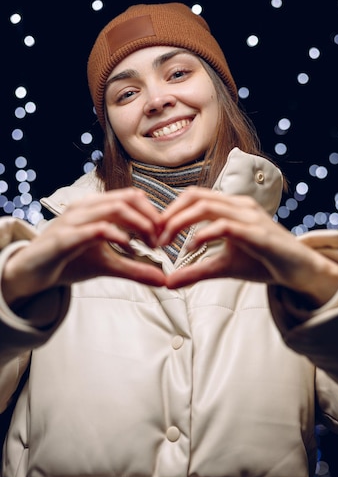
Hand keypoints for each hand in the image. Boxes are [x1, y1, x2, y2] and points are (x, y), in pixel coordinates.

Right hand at [2, 188, 165, 307]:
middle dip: (151, 218)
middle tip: (163, 241)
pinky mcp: (65, 238)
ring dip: (140, 225)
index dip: (154, 213)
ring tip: (151, 245)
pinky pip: (95, 230)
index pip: (132, 197)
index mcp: (96, 207)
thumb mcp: (109, 266)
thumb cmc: (70, 261)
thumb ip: (135, 270)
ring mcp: (74, 220)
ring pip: (114, 208)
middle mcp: (86, 207)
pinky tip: (129, 248)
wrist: (32, 273)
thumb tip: (164, 280)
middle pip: (128, 199)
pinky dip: (117, 236)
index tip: (166, 236)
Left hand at [159, 187, 337, 306]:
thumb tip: (167, 282)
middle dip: (169, 215)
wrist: (299, 270)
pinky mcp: (257, 233)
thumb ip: (195, 272)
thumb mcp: (223, 267)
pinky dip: (204, 234)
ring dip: (180, 223)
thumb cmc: (263, 262)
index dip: (170, 211)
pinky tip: (191, 248)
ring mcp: (249, 217)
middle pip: (195, 197)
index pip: (193, 197)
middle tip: (153, 237)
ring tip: (166, 242)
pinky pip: (226, 226)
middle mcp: (239, 205)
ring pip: (207, 206)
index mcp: (231, 207)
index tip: (154, 232)